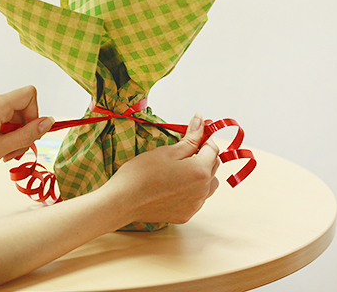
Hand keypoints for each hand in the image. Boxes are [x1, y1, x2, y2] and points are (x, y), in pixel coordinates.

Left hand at [0, 86, 53, 172]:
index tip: (26, 135)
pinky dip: (0, 126)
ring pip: (10, 111)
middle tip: (11, 153)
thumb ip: (27, 135)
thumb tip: (49, 122)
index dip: (34, 115)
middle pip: (20, 106)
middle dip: (21, 130)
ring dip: (10, 131)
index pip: (29, 95)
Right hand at [104, 114, 220, 224]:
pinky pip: (197, 199)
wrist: (123, 201)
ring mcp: (195, 205)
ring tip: (182, 168)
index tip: (196, 132)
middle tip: (186, 148)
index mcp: (200, 171)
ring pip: (209, 185)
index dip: (205, 138)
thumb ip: (189, 138)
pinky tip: (175, 184)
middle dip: (204, 155)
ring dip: (202, 174)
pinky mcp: (185, 215)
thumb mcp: (167, 151)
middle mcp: (203, 190)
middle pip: (214, 167)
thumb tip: (201, 121)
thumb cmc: (141, 173)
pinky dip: (192, 190)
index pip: (213, 149)